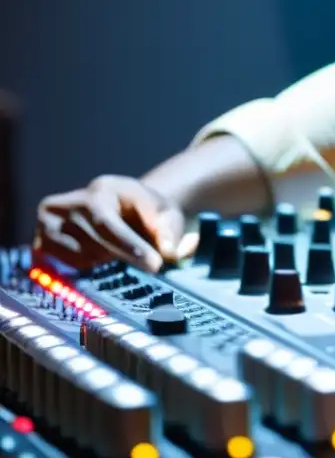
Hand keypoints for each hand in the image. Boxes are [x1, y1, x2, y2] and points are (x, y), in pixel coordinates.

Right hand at [34, 176, 195, 272]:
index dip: (131, 246)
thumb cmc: (148, 213)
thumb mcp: (168, 213)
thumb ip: (171, 229)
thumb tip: (169, 250)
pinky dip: (90, 267)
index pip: (109, 223)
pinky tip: (102, 255)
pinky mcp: (41, 242)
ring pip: (83, 258)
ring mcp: (48, 223)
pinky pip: (69, 267)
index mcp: (100, 189)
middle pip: (95, 243)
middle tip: (155, 268)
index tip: (156, 264)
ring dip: (108, 261)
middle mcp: (67, 203)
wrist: (127, 212)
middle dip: (126, 257)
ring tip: (121, 249)